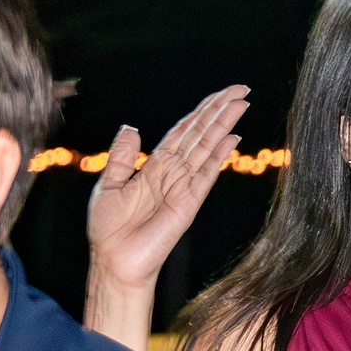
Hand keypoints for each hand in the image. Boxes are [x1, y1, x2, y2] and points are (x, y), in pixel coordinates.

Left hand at [89, 86, 249, 287]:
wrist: (114, 260)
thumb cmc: (109, 229)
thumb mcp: (108, 184)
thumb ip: (122, 157)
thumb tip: (132, 127)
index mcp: (155, 166)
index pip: (183, 132)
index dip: (201, 111)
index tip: (221, 95)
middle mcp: (173, 172)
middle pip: (200, 134)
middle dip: (219, 110)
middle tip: (241, 90)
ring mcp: (183, 186)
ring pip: (206, 148)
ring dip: (223, 125)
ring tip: (242, 104)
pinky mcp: (188, 202)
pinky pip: (206, 173)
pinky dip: (219, 155)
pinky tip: (232, 139)